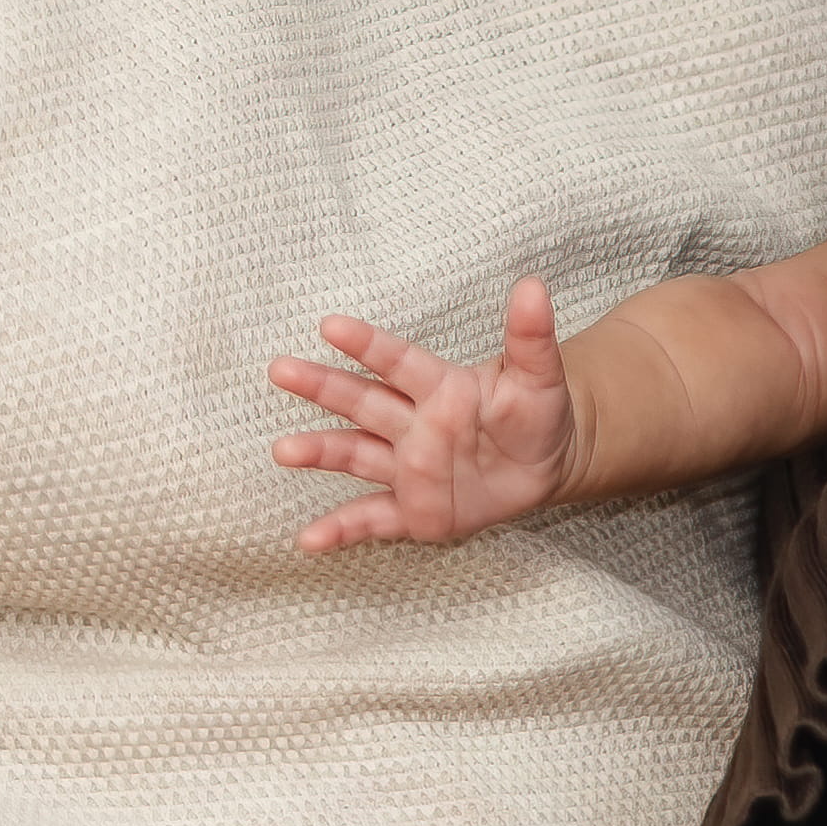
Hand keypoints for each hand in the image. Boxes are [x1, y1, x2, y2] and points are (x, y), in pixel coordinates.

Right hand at [270, 278, 579, 546]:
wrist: (545, 463)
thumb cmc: (535, 412)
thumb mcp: (539, 376)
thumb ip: (530, 336)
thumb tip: (532, 286)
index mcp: (439, 387)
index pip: (397, 361)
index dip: (367, 344)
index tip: (331, 325)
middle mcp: (413, 424)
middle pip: (362, 400)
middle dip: (322, 386)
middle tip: (281, 369)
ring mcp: (408, 467)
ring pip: (356, 454)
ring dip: (320, 452)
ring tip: (283, 450)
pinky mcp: (413, 509)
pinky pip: (372, 518)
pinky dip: (341, 529)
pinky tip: (309, 539)